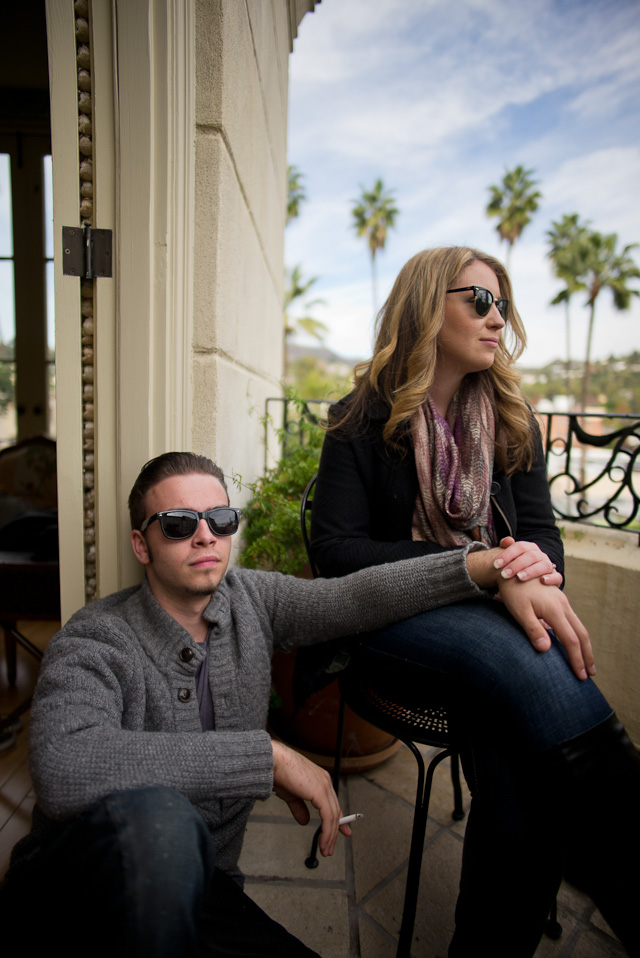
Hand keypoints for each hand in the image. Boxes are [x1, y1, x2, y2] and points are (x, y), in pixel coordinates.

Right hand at [271, 741, 351, 855]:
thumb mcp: (291, 795)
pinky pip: (328, 816)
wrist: (274, 762)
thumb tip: (305, 821)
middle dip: (334, 832)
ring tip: (325, 849)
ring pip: (333, 816)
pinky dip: (327, 831)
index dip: (339, 820)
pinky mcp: (320, 792)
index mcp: (320, 780)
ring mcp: (324, 786)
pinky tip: (323, 841)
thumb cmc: (279, 774)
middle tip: (330, 847)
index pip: (333, 803)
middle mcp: (325, 782)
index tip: (343, 832)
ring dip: (330, 835)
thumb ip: (300, 808)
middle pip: (335, 811)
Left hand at [493, 537, 562, 586]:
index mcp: (529, 548)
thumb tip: (506, 540)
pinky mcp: (555, 577)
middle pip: (530, 556)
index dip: (507, 554)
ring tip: (519, 578)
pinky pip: (557, 576)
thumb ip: (507, 548)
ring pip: (543, 565)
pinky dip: (551, 578)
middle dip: (516, 564)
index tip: (495, 565)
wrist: (532, 582)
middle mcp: (540, 555)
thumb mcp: (511, 559)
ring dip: (531, 571)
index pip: (519, 546)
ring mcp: (549, 565)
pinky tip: (542, 581)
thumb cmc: (517, 569)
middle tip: (504, 574)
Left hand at [497, 576, 594, 679]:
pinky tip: (572, 644)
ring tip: (586, 662)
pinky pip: (573, 621)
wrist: (512, 567)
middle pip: (581, 634)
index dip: (576, 660)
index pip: (571, 641)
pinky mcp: (558, 600)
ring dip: (584, 646)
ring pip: (579, 626)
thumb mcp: (519, 611)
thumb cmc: (513, 591)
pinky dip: (577, 635)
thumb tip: (546, 649)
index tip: (580, 676)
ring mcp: (562, 602)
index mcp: (555, 610)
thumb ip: (533, 629)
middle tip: (590, 675)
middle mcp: (563, 606)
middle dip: (587, 655)